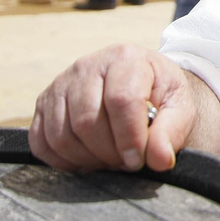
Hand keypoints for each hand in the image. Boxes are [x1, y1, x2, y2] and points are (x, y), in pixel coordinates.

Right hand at [29, 44, 199, 172]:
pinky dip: (62, 161)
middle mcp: (87, 65)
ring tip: (110, 160)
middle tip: (125, 162)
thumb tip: (160, 160)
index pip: (121, 100)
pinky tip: (87, 160)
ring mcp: (61, 83)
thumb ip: (171, 132)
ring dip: (87, 159)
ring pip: (62, 135)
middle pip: (87, 121)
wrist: (139, 84)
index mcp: (125, 58)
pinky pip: (41, 142)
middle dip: (108, 153)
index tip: (138, 160)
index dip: (129, 138)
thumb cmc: (159, 96)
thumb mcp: (178, 107)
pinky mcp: (43, 103)